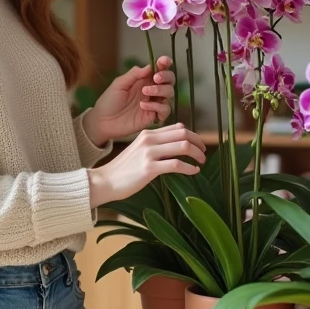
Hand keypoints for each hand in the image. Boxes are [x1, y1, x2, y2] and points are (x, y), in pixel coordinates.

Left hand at [84, 56, 176, 145]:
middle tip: (156, 78)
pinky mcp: (153, 117)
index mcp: (144, 80)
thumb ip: (135, 74)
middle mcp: (152, 90)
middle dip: (166, 77)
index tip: (164, 61)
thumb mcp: (119, 83)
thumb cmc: (109, 101)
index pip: (160, 70)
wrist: (103, 121)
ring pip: (169, 94)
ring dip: (160, 90)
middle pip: (169, 81)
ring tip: (145, 92)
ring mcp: (154, 103)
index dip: (165, 64)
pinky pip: (165, 110)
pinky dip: (157, 106)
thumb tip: (150, 66)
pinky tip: (143, 106)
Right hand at [87, 123, 206, 206]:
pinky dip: (189, 168)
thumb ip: (156, 143)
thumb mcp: (139, 149)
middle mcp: (149, 139)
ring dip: (197, 154)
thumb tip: (177, 139)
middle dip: (199, 143)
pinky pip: (176, 164)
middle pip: (183, 134)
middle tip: (204, 153)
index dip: (193, 135)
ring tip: (201, 162)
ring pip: (183, 146)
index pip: (178, 127)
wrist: (105, 181)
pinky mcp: (149, 168)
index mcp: (147, 133)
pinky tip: (193, 171)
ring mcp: (149, 153)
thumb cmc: (124, 169)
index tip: (200, 145)